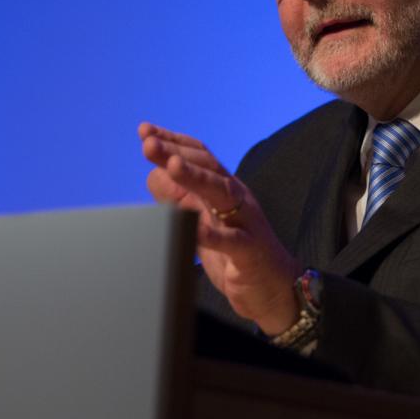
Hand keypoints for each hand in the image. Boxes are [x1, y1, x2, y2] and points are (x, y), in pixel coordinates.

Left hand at [139, 122, 301, 334]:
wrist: (274, 287)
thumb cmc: (235, 252)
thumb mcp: (203, 220)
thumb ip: (180, 198)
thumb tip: (153, 174)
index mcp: (225, 189)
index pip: (200, 156)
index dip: (174, 141)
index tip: (146, 130)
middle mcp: (237, 198)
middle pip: (208, 167)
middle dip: (176, 153)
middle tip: (148, 144)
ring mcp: (246, 222)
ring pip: (222, 193)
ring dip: (196, 178)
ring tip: (171, 166)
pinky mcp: (250, 251)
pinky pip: (232, 240)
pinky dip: (213, 235)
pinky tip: (194, 228)